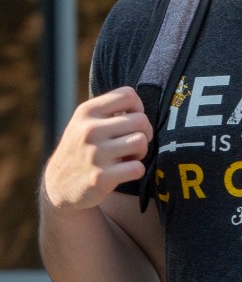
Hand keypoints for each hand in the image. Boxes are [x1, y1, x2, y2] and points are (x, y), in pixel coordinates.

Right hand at [43, 87, 151, 210]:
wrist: (58, 186)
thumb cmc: (81, 149)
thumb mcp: (84, 122)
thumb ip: (109, 111)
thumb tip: (140, 105)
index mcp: (87, 112)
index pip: (128, 95)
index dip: (138, 108)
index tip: (131, 121)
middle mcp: (90, 130)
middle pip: (141, 120)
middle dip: (144, 133)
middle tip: (132, 143)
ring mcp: (95, 153)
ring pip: (141, 142)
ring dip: (141, 152)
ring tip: (127, 157)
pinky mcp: (101, 177)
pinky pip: (138, 168)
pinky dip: (136, 171)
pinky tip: (123, 172)